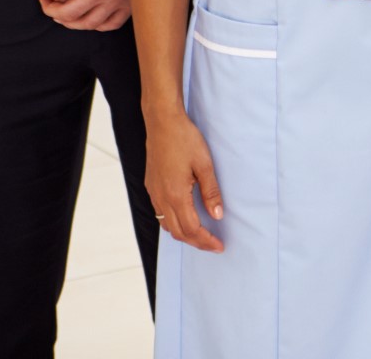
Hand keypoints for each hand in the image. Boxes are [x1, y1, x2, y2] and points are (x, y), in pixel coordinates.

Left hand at [30, 0, 130, 30]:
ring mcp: (117, 0)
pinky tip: (87, 16)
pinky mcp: (128, 4)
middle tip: (45, 1)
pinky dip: (95, 25)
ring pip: (86, 24)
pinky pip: (109, 24)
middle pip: (66, 13)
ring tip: (60, 13)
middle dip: (49, 9)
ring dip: (68, 21)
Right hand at [144, 108, 223, 251]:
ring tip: (201, 235)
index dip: (206, 241)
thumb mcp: (204, 165)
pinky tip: (184, 218)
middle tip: (213, 245)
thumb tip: (217, 215)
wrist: (162, 123)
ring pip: (166, 225)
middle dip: (196, 242)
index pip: (192, 229)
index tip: (219, 246)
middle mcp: (161, 198)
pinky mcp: (151, 186)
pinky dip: (173, 222)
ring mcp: (153, 193)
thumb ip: (211, 192)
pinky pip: (160, 213)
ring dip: (184, 234)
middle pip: (178, 232)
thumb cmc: (185, 140)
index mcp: (175, 195)